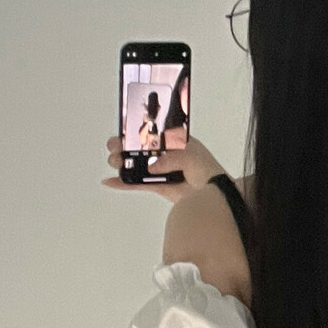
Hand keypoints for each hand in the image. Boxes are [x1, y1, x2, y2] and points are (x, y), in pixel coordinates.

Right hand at [104, 134, 226, 194]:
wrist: (217, 197)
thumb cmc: (211, 173)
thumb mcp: (192, 159)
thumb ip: (172, 160)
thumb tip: (152, 166)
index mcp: (176, 141)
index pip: (152, 132)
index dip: (137, 131)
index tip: (124, 131)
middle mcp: (167, 154)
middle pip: (140, 148)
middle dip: (125, 146)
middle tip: (116, 148)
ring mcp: (161, 170)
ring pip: (136, 164)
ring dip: (122, 162)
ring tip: (115, 162)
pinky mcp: (158, 186)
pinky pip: (137, 183)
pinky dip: (124, 183)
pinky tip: (111, 181)